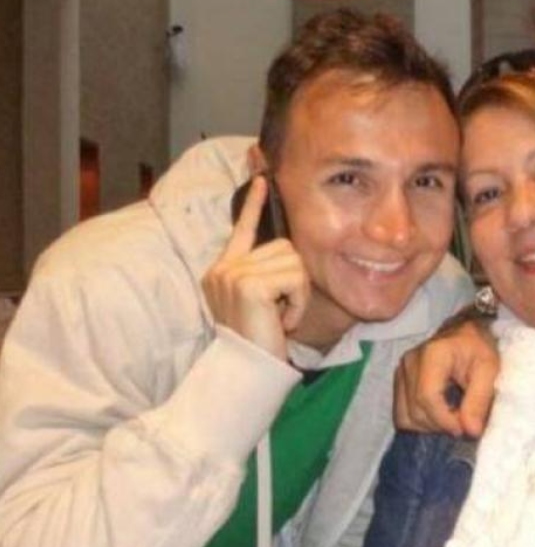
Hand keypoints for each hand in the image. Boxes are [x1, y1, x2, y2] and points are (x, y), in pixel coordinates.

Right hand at [202, 176, 309, 360]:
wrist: (245, 371)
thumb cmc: (260, 340)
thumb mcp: (262, 303)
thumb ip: (268, 275)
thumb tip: (289, 251)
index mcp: (225, 270)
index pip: (244, 229)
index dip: (255, 203)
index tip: (262, 176)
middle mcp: (224, 268)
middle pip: (285, 247)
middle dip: (295, 281)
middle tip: (281, 311)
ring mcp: (233, 274)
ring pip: (294, 262)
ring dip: (298, 294)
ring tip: (280, 317)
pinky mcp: (249, 284)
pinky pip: (296, 279)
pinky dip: (299, 302)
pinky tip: (283, 322)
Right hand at [394, 317, 498, 436]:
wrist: (466, 333)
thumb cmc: (479, 348)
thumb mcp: (489, 369)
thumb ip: (480, 399)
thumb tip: (471, 431)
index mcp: (432, 354)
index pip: (427, 397)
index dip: (445, 420)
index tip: (465, 429)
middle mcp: (410, 362)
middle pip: (416, 411)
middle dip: (440, 425)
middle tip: (464, 421)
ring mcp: (401, 371)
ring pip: (405, 417)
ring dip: (430, 426)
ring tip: (452, 417)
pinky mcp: (399, 381)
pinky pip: (402, 414)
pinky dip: (420, 422)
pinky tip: (439, 414)